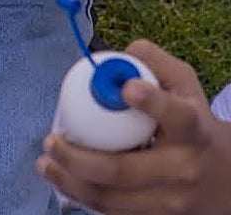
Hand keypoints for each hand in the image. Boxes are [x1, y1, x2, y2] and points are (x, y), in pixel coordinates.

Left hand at [37, 39, 230, 214]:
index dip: (153, 103)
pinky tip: (64, 180)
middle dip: (78, 158)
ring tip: (45, 163)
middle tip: (51, 141)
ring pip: (112, 198)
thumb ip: (151, 62)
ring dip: (71, 182)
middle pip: (123, 169)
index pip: (177, 116)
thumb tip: (115, 58)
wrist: (227, 179)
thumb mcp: (182, 85)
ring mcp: (172, 200)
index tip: (127, 88)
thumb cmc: (192, 123)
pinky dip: (83, 197)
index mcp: (193, 129)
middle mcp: (184, 167)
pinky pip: (113, 212)